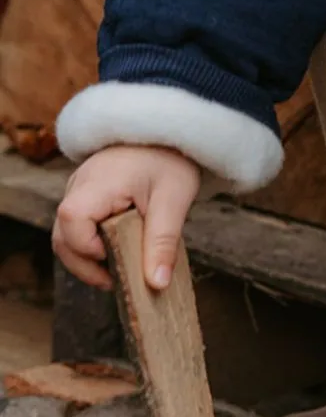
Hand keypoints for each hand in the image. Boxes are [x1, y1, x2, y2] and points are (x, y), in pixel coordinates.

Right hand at [53, 146, 200, 290]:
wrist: (164, 133)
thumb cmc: (168, 161)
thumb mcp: (174, 201)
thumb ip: (163, 242)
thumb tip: (157, 283)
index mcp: (97, 183)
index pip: (72, 220)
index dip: (87, 248)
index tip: (115, 259)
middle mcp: (78, 187)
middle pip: (61, 235)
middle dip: (84, 265)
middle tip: (117, 282)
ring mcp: (77, 192)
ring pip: (65, 235)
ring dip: (86, 260)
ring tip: (117, 274)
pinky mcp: (84, 198)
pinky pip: (77, 228)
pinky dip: (91, 247)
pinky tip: (116, 256)